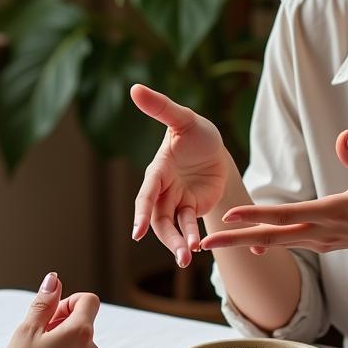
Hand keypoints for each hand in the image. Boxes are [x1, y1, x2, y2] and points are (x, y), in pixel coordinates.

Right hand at [130, 84, 228, 267]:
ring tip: (187, 259)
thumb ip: (160, 107)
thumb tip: (135, 88)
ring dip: (179, 243)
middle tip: (179, 255)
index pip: (147, 193)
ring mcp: (177, 200)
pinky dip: (193, 237)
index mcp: (158, 169)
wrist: (213, 146)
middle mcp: (164, 188)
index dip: (142, 212)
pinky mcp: (192, 207)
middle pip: (159, 218)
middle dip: (166, 237)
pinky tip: (199, 248)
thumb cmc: (194, 130)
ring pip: (173, 226)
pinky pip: (190, 225)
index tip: (138, 232)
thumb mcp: (182, 117)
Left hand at [200, 131, 347, 258]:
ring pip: (275, 242)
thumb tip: (342, 136)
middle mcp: (322, 231)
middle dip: (236, 239)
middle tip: (205, 243)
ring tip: (211, 244)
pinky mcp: (319, 243)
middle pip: (272, 237)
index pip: (289, 215)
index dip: (259, 216)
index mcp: (334, 212)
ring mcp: (319, 241)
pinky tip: (245, 245)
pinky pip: (286, 243)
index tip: (231, 215)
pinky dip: (264, 243)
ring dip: (242, 242)